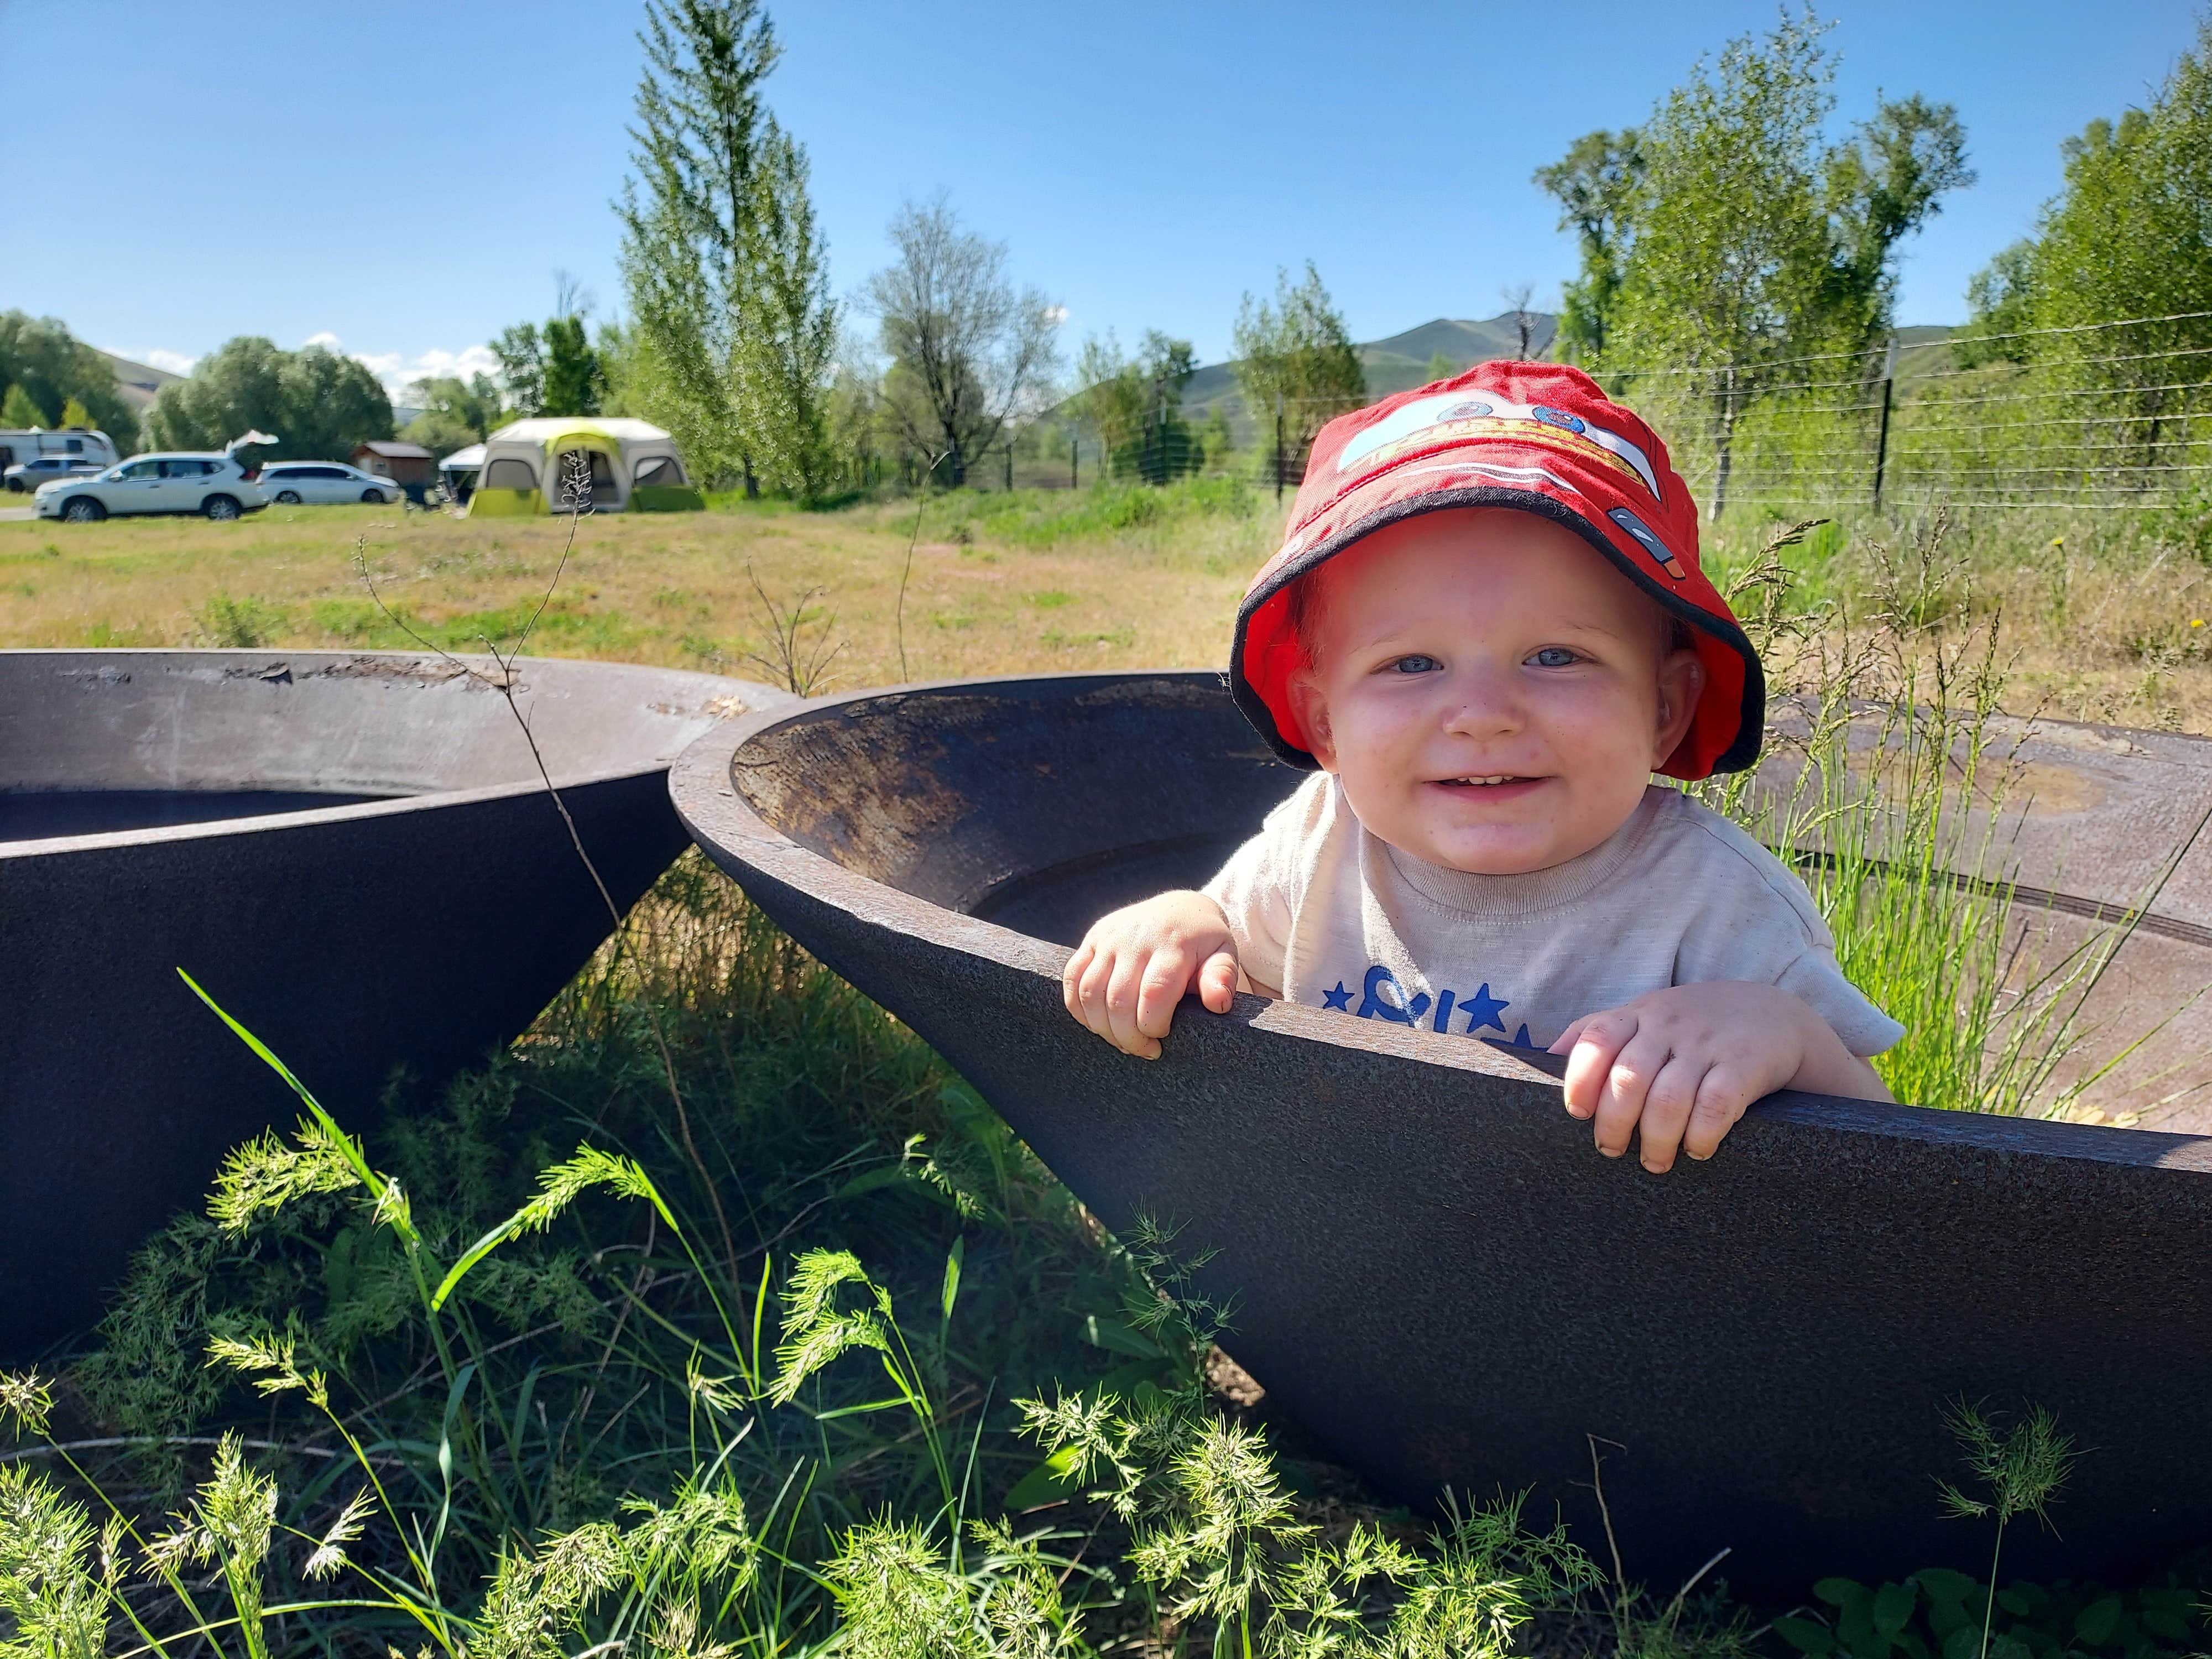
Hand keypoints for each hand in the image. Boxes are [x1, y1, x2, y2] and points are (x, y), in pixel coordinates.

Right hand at [1063, 891, 1239, 1058]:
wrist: (1180, 910)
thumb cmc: (1203, 943)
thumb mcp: (1223, 955)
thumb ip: (1223, 978)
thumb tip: (1217, 1003)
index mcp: (1172, 945)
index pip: (1154, 993)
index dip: (1153, 1026)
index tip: (1161, 1040)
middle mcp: (1136, 939)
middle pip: (1118, 999)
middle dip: (1128, 1036)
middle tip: (1143, 1050)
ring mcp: (1109, 938)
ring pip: (1089, 992)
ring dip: (1102, 1027)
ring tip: (1121, 1040)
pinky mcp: (1091, 939)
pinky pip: (1072, 978)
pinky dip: (1078, 1008)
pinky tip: (1097, 1023)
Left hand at [1549, 982, 1889, 1171]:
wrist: (1777, 1015)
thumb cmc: (1695, 1028)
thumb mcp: (1647, 1017)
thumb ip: (1598, 1032)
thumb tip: (1546, 1057)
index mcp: (1640, 1014)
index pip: (1597, 1037)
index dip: (1581, 1077)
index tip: (1577, 1113)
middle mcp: (1670, 1024)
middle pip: (1629, 1077)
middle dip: (1614, 1123)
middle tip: (1612, 1151)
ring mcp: (1709, 1043)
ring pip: (1668, 1098)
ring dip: (1655, 1139)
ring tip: (1654, 1161)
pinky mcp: (1746, 1064)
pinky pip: (1716, 1105)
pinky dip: (1700, 1135)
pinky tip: (1697, 1149)